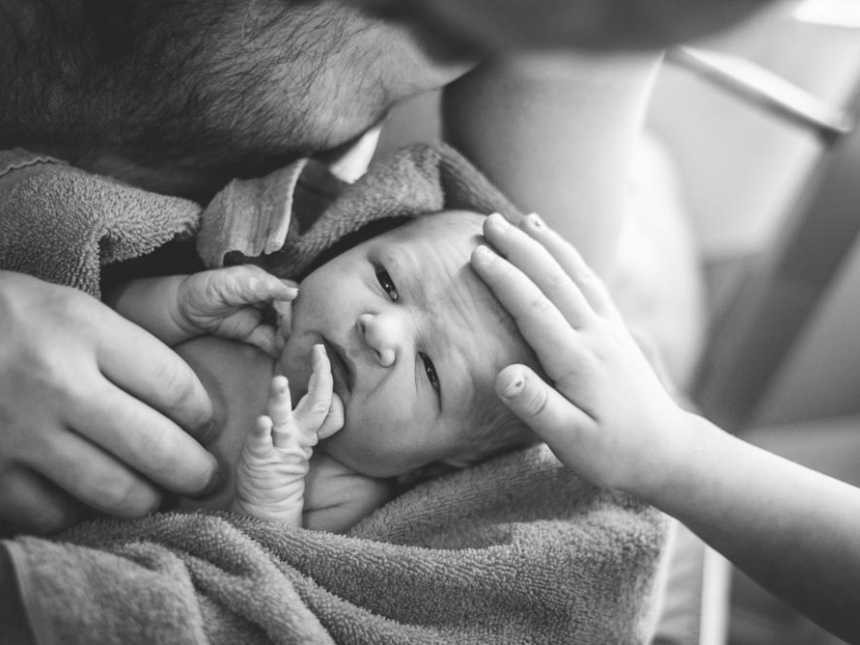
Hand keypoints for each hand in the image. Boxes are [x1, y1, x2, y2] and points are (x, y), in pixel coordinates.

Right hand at [0, 272, 218, 533]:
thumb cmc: (5, 319)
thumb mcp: (68, 309)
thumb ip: (125, 351)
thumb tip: (187, 409)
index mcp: (81, 329)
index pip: (174, 386)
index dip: (203, 414)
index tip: (208, 426)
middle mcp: (53, 382)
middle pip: (156, 447)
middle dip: (195, 471)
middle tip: (207, 478)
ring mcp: (16, 433)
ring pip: (114, 491)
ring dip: (148, 499)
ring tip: (157, 492)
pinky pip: (54, 513)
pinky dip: (80, 512)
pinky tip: (88, 496)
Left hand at [175, 265, 297, 356]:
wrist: (183, 309)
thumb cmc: (205, 288)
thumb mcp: (232, 283)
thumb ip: (262, 286)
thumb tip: (293, 292)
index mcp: (263, 282)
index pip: (288, 293)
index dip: (290, 308)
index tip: (288, 321)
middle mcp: (265, 298)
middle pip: (289, 312)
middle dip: (291, 326)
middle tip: (289, 339)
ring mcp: (260, 316)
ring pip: (282, 328)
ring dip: (287, 338)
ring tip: (288, 349)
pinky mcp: (252, 333)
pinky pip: (270, 341)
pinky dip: (277, 348)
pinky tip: (281, 355)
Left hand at [233, 345, 343, 523]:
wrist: (268, 508)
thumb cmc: (277, 471)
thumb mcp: (294, 442)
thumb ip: (301, 421)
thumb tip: (310, 395)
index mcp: (304, 430)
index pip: (320, 397)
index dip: (323, 373)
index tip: (321, 349)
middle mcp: (295, 436)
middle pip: (313, 404)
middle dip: (319, 376)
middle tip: (319, 352)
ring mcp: (279, 448)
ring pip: (283, 419)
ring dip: (281, 398)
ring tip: (280, 380)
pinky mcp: (261, 462)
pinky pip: (261, 445)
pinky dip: (261, 432)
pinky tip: (262, 421)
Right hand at [470, 213, 687, 492]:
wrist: (669, 453)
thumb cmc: (614, 453)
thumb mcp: (571, 442)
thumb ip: (537, 407)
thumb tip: (503, 375)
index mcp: (578, 360)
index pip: (533, 308)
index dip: (504, 278)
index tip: (476, 253)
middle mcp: (595, 335)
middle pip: (554, 279)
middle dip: (521, 246)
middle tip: (489, 221)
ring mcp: (610, 330)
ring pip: (577, 274)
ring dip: (550, 244)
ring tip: (526, 218)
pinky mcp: (618, 332)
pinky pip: (593, 284)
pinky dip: (573, 260)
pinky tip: (562, 251)